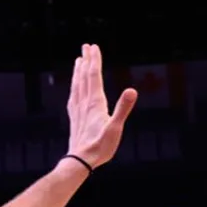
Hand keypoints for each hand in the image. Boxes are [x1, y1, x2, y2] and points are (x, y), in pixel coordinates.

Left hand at [66, 44, 137, 167]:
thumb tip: (132, 90)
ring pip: (77, 85)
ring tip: (78, 60)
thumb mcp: (116, 128)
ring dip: (78, 71)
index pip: (93, 76)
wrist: (80, 160)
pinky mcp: (75, 117)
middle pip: (84, 77)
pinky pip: (74, 96)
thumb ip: (123, 108)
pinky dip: (75, 86)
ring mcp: (77, 109)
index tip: (93, 47)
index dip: (94, 61)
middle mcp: (84, 103)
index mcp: (95, 102)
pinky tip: (74, 87)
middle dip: (86, 60)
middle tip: (86, 46)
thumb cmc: (100, 146)